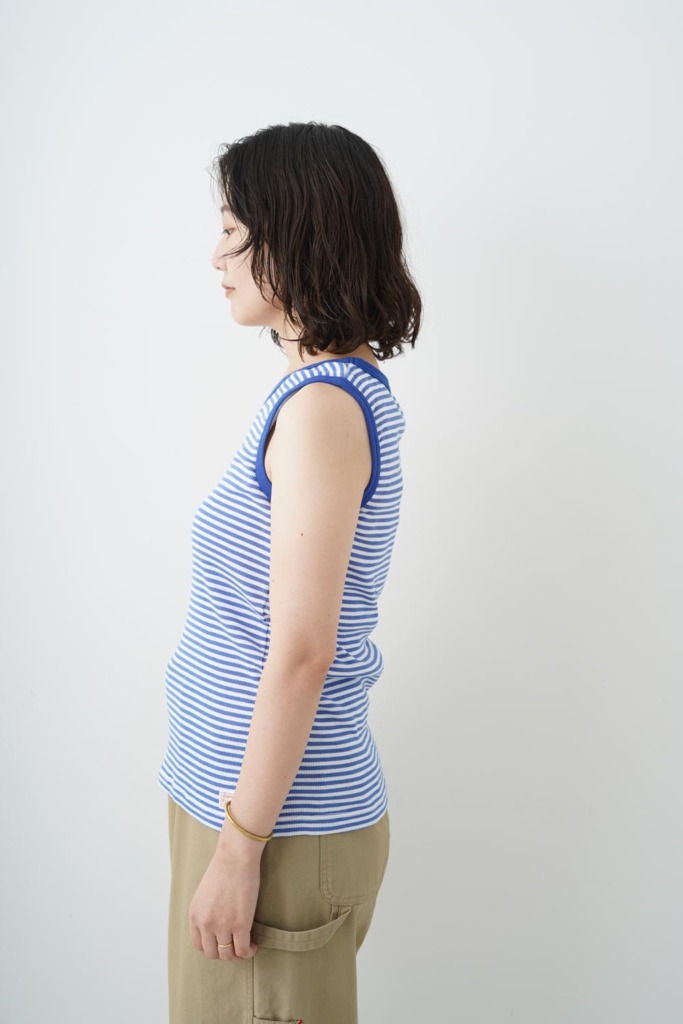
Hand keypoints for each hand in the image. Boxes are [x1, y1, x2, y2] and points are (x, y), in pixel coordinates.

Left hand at [188, 839, 261, 960]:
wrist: (235, 857)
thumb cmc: (224, 868)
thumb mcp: (205, 893)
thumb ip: (206, 910)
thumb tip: (216, 922)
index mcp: (195, 915)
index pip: (198, 945)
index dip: (212, 948)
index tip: (222, 944)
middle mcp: (205, 923)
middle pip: (212, 953)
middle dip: (224, 954)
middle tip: (236, 946)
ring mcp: (222, 926)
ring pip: (228, 955)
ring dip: (237, 954)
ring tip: (246, 946)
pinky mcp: (240, 924)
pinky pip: (243, 950)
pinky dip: (248, 952)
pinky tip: (253, 945)